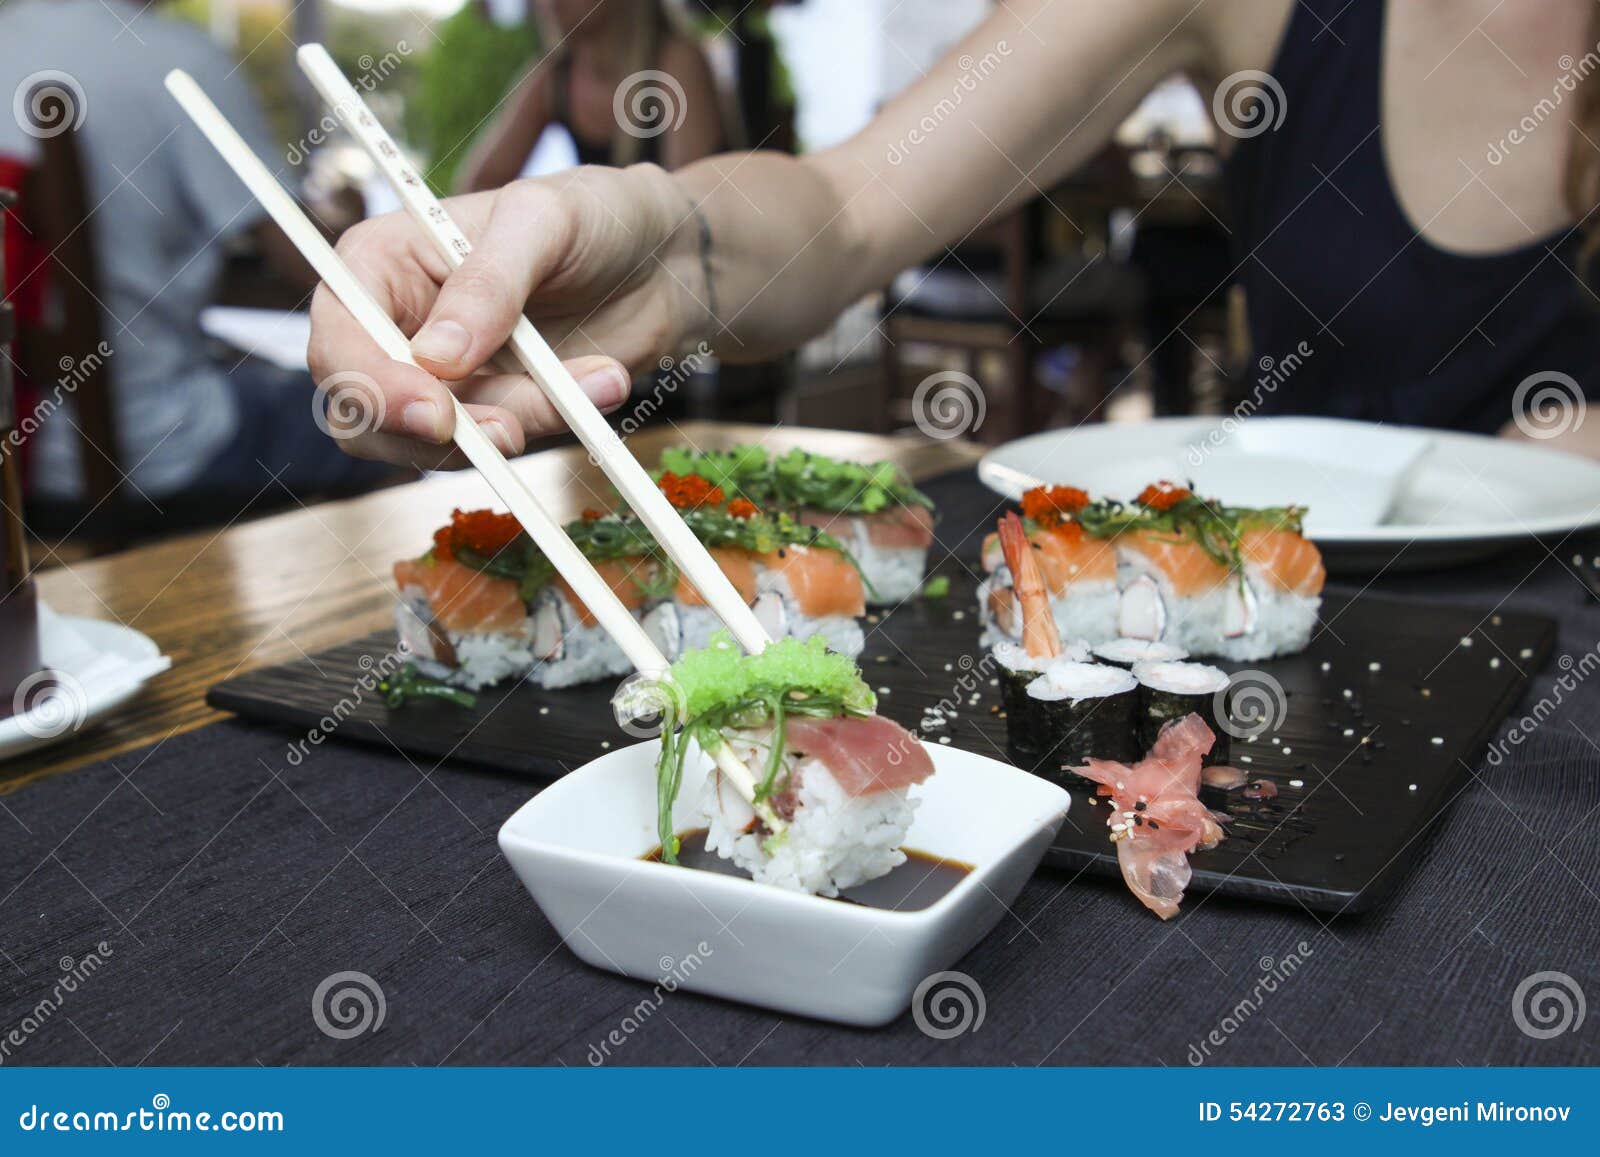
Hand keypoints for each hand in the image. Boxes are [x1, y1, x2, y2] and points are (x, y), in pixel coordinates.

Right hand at [307, 164, 703, 467]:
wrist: (661, 261)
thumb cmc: (593, 216)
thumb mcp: (544, 222)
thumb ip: (489, 282)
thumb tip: (437, 357)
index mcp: (380, 262)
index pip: (337, 338)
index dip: (371, 385)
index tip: (435, 412)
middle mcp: (395, 326)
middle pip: (363, 413)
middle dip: (435, 432)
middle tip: (510, 432)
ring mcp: (441, 378)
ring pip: (434, 443)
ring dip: (516, 425)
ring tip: (598, 377)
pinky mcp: (491, 412)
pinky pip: (498, 446)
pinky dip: (552, 425)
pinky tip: (605, 381)